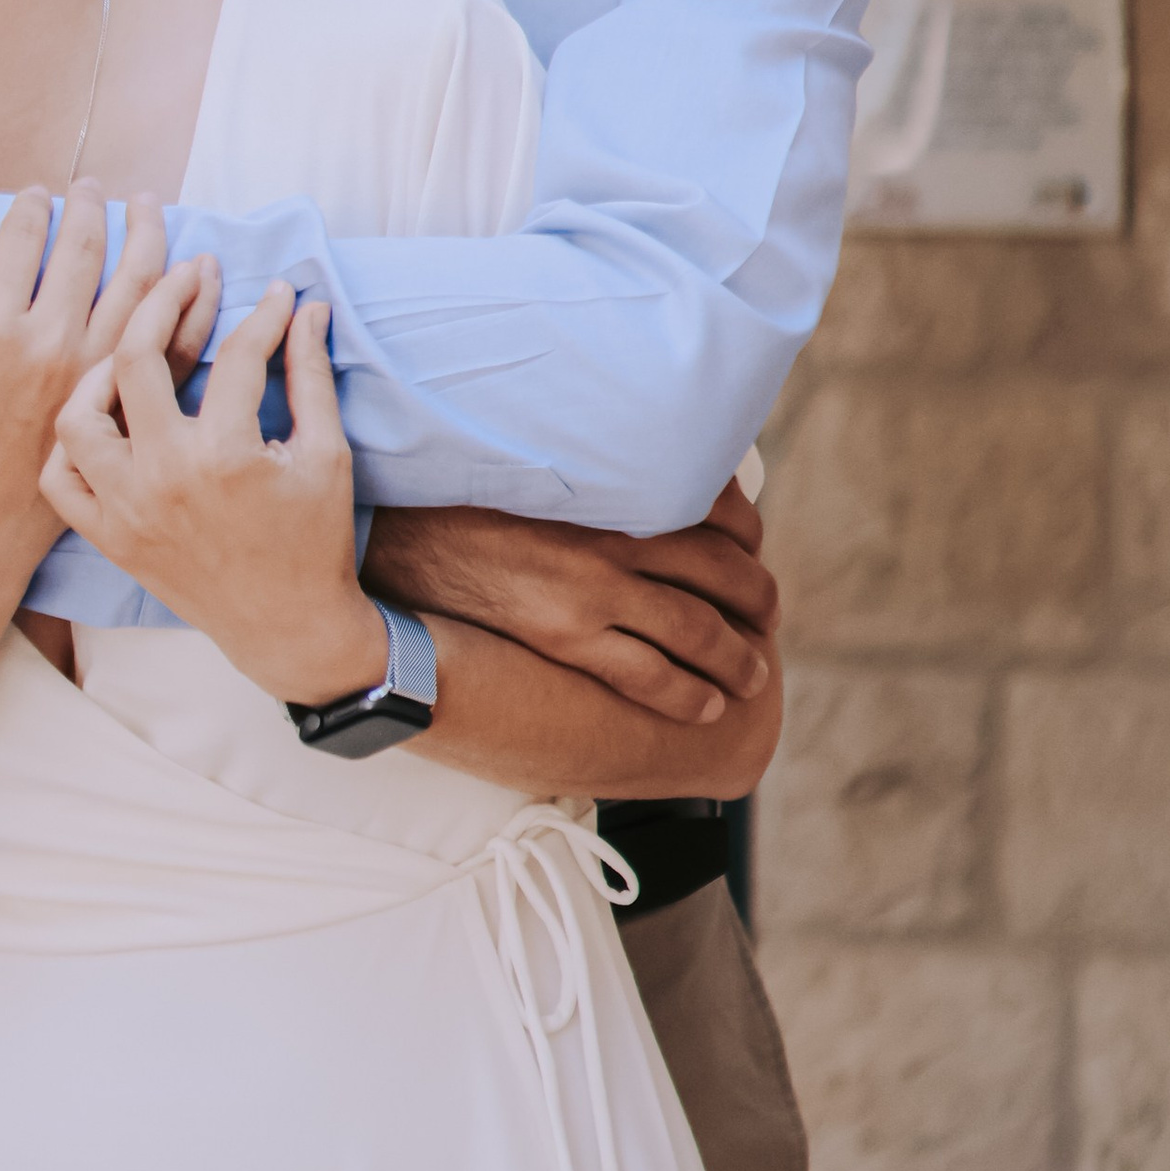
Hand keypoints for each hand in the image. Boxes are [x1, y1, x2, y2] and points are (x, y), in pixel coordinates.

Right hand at [0, 186, 197, 573]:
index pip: (22, 240)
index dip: (31, 205)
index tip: (37, 192)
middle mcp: (50, 346)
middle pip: (85, 250)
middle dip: (91, 205)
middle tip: (93, 186)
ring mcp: (95, 375)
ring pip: (139, 284)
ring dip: (150, 233)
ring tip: (146, 204)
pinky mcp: (125, 403)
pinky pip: (172, 340)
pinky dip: (190, 299)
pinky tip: (195, 267)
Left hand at [41, 277, 382, 705]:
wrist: (287, 628)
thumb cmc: (314, 539)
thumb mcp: (326, 453)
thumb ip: (311, 375)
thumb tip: (305, 306)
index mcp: (225, 455)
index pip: (236, 355)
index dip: (263, 315)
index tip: (276, 293)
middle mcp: (163, 478)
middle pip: (136, 359)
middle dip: (163, 298)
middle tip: (187, 274)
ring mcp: (126, 509)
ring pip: (78, 417)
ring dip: (97, 370)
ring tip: (130, 346)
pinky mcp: (109, 537)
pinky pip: (60, 479)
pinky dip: (69, 444)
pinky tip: (101, 415)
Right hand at [360, 475, 776, 731]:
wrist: (401, 530)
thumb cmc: (469, 490)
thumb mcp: (544, 465)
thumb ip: (597, 471)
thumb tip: (634, 473)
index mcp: (619, 484)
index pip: (719, 509)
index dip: (748, 537)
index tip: (753, 552)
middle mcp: (619, 533)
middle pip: (723, 573)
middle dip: (757, 600)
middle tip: (768, 618)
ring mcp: (595, 588)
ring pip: (698, 630)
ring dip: (738, 656)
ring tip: (753, 673)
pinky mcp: (566, 634)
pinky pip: (649, 674)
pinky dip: (689, 692)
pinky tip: (708, 705)